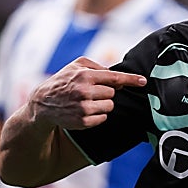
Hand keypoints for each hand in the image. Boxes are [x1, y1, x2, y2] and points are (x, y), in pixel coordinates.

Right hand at [29, 56, 145, 129]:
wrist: (44, 103)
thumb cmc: (63, 81)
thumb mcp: (75, 66)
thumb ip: (97, 66)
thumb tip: (116, 75)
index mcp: (84, 76)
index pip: (114, 78)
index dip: (131, 80)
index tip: (143, 81)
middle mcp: (84, 92)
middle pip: (112, 93)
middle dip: (105, 93)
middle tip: (91, 92)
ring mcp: (83, 108)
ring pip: (109, 106)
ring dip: (102, 104)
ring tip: (86, 101)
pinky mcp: (83, 122)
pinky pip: (103, 118)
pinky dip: (98, 115)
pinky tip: (84, 110)